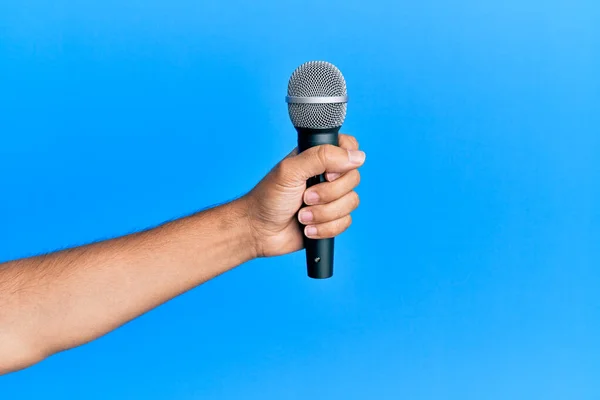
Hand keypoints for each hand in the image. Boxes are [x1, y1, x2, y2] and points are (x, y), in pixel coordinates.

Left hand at [243, 134, 364, 257]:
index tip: (326, 174)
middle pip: (353, 179)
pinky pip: (345, 222)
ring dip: (323, 214)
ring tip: (302, 216)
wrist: (259, 231)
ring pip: (351, 203)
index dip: (344, 162)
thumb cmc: (268, 197)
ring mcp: (331, 198)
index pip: (349, 148)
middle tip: (304, 197)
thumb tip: (356, 156)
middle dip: (327, 195)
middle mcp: (327, 176)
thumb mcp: (291, 171)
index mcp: (318, 158)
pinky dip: (324, 228)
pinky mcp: (332, 220)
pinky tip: (307, 229)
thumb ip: (322, 157)